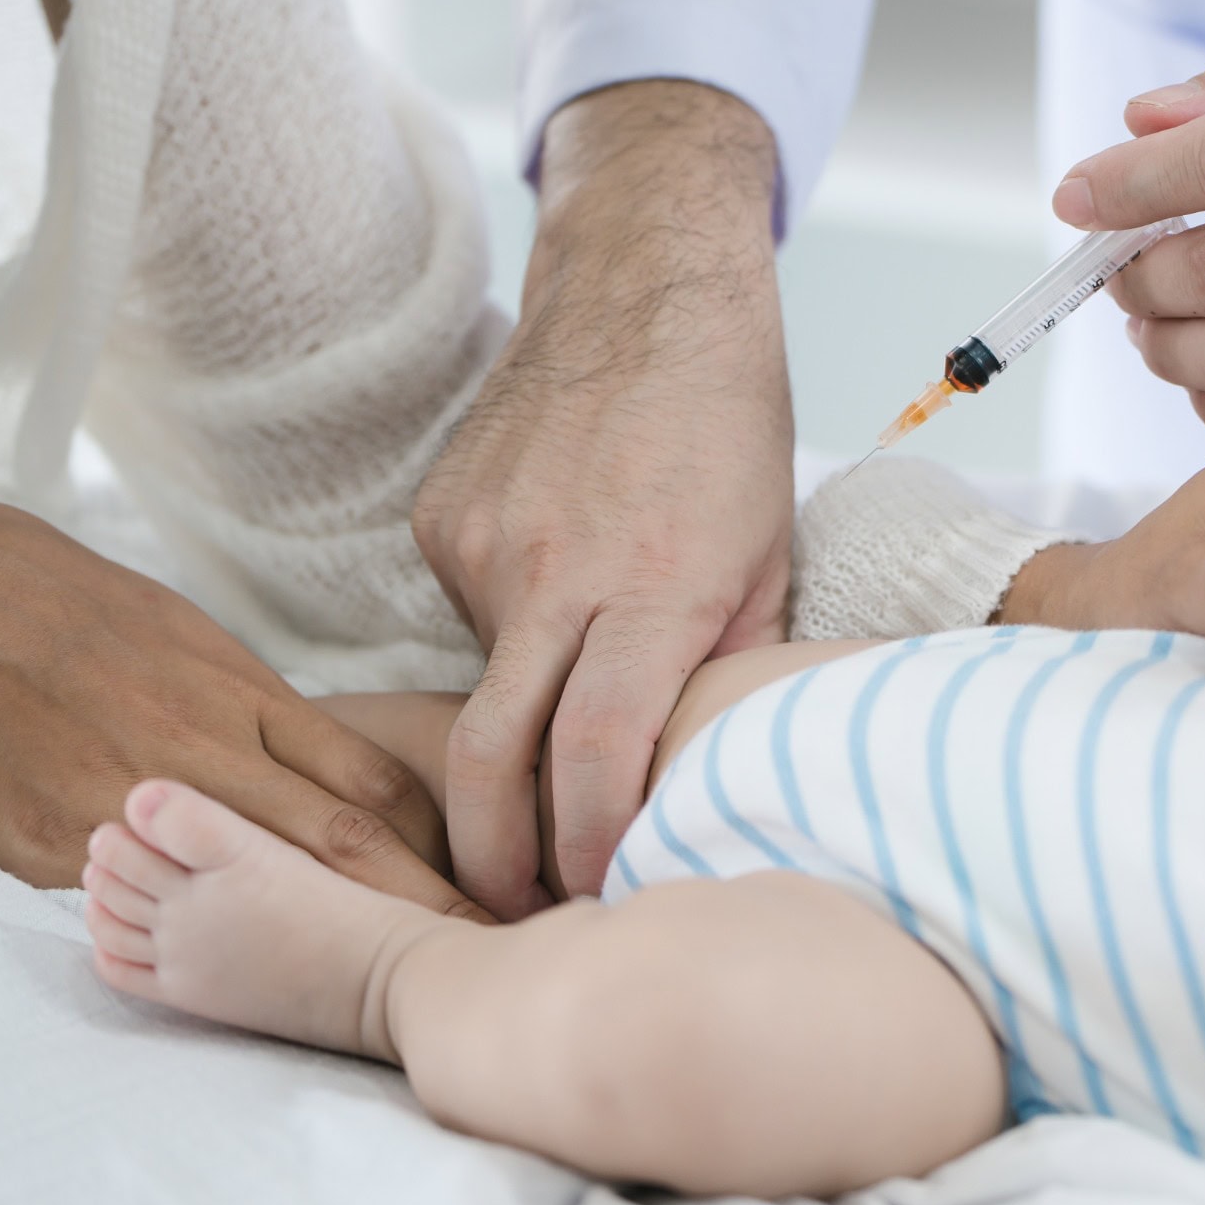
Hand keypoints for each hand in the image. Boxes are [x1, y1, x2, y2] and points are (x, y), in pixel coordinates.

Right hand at [0, 500, 481, 917]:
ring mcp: (140, 804)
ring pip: (254, 882)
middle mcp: (208, 754)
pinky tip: (240, 965)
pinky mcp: (70, 843)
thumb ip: (264, 711)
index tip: (485, 881)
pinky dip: (194, 927)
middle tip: (478, 945)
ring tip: (389, 981)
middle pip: (338, 842)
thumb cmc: (88, 618)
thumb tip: (332, 762)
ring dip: (321, 934)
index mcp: (248, 700)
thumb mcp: (197, 644)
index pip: (369, 781)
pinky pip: (146, 895)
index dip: (434, 839)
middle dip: (415, 900)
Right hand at [412, 79, 792, 918]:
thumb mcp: (765, 557)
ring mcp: (482, 544)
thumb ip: (723, 667)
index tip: (593, 895)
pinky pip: (468, 613)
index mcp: (653, 590)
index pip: (595, 757)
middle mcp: (553, 574)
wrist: (646, 293)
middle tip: (513, 910)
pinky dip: (512, 627)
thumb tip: (691, 774)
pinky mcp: (439, 519)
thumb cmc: (729, 429)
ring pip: (484, 684)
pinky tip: (560, 579)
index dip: (585, 844)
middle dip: (491, 859)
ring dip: (522, 717)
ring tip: (580, 682)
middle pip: (491, 760)